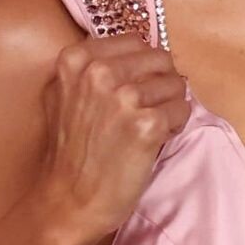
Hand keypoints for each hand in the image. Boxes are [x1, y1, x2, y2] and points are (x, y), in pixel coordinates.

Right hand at [35, 33, 190, 244]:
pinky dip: (175, 127)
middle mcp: (100, 72)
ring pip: (176, 85)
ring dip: (169, 107)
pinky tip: (154, 141)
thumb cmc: (68, 153)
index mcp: (77, 59)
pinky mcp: (147, 125)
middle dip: (162, 84)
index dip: (143, 66)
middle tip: (149, 108)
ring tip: (148, 129)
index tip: (138, 86)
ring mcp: (124, 98)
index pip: (135, 41)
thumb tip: (134, 49)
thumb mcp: (62, 96)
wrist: (68, 202)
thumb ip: (89, 68)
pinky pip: (182, 111)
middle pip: (160, 59)